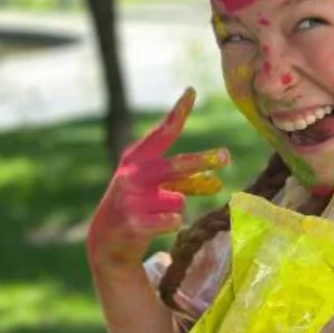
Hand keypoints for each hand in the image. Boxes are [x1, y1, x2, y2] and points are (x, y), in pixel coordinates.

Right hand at [87, 89, 229, 269]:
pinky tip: (155, 226)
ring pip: (180, 200)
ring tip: (157, 214)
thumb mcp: (154, 187)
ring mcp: (132, 198)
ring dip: (177, 208)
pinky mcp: (136, 222)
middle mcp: (132, 174)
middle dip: (203, 160)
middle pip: (177, 165)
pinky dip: (172, 224)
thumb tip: (218, 183)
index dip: (178, 112)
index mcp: (135, 158)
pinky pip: (174, 220)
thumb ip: (183, 182)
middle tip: (227, 156)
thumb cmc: (138, 206)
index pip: (162, 133)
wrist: (106, 240)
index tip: (192, 92)